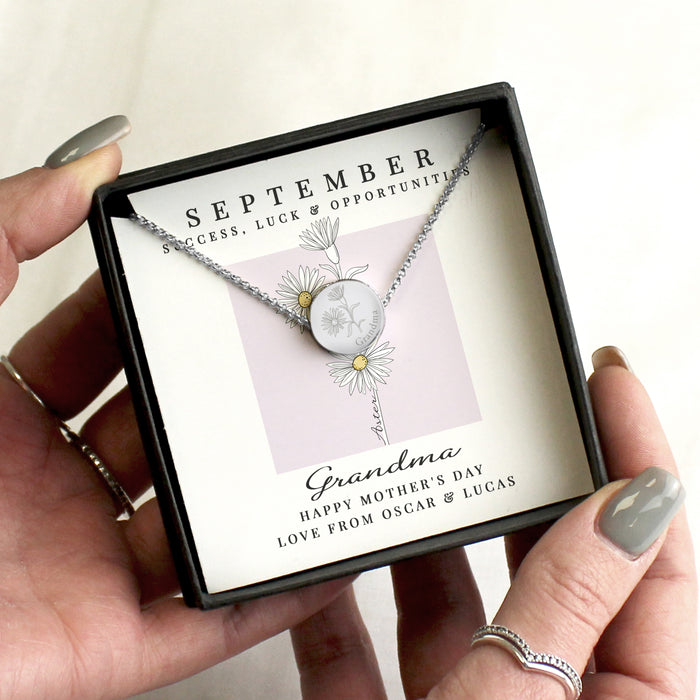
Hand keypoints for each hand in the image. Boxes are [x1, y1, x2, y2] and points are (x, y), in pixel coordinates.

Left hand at [0, 120, 349, 699]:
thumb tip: (85, 167)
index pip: (101, 351)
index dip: (155, 312)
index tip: (209, 281)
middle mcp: (45, 493)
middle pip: (165, 433)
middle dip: (224, 394)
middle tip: (279, 356)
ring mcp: (80, 570)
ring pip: (198, 525)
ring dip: (259, 491)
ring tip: (318, 446)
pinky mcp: (101, 648)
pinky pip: (204, 621)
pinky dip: (267, 593)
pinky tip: (316, 556)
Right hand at [291, 350, 696, 697]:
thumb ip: (569, 604)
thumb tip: (629, 502)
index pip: (654, 556)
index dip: (636, 455)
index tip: (604, 377)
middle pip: (548, 565)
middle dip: (520, 485)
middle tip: (500, 414)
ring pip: (451, 604)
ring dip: (420, 541)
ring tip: (406, 470)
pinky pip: (359, 652)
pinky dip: (334, 610)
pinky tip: (321, 567)